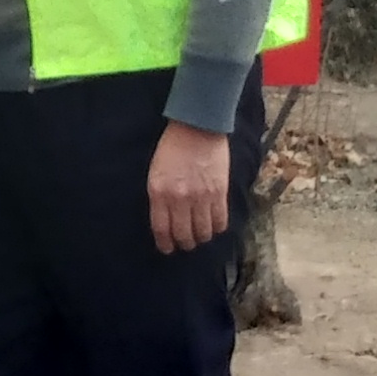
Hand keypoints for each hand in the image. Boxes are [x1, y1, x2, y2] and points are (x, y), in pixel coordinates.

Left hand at [147, 122, 234, 254]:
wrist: (198, 127)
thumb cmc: (173, 146)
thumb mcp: (156, 172)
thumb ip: (160, 196)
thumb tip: (166, 218)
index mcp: (159, 193)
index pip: (161, 229)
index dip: (165, 243)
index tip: (167, 249)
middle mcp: (179, 199)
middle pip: (183, 234)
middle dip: (184, 243)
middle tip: (186, 243)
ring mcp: (201, 197)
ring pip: (203, 232)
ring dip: (201, 238)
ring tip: (200, 236)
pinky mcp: (219, 193)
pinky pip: (220, 221)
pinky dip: (217, 228)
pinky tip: (214, 226)